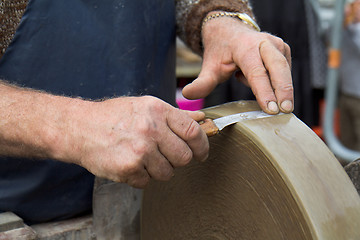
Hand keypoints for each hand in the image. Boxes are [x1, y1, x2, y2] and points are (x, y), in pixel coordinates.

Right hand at [65, 96, 208, 187]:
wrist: (80, 127)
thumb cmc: (114, 116)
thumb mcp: (145, 106)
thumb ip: (174, 116)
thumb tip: (201, 120)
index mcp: (158, 110)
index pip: (193, 132)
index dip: (202, 146)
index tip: (201, 154)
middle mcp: (151, 129)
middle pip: (184, 157)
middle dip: (177, 160)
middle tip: (164, 155)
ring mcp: (140, 150)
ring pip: (167, 173)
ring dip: (157, 169)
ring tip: (141, 157)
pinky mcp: (128, 168)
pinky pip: (147, 181)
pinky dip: (140, 176)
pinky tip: (129, 162)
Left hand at [182, 13, 292, 113]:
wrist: (229, 31)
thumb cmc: (220, 51)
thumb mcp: (209, 67)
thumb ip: (202, 83)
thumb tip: (187, 95)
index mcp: (245, 47)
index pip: (257, 72)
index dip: (265, 92)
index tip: (271, 110)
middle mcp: (264, 43)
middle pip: (279, 68)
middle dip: (284, 91)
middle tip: (285, 112)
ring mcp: (277, 44)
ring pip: (285, 70)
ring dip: (284, 89)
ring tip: (281, 108)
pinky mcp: (283, 49)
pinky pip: (285, 70)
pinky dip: (279, 83)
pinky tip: (267, 86)